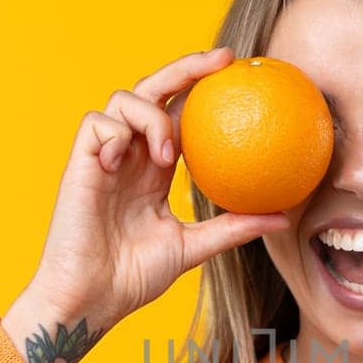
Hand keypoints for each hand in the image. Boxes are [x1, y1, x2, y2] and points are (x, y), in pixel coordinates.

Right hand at [26, 47, 291, 326]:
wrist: (90, 300)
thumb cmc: (132, 279)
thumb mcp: (193, 248)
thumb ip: (232, 228)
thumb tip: (283, 218)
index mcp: (152, 169)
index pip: (178, 114)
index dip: (202, 89)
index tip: (237, 73)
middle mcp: (128, 155)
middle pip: (152, 91)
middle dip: (184, 69)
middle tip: (221, 62)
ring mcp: (102, 158)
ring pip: (123, 100)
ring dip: (152, 117)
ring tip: (167, 156)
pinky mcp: (79, 164)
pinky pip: (97, 124)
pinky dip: (115, 136)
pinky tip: (123, 164)